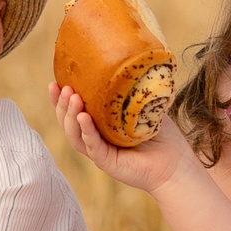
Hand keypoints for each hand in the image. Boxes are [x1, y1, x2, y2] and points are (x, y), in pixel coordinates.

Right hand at [53, 84, 188, 192]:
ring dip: (70, 115)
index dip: (60, 99)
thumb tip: (130, 64)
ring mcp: (99, 152)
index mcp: (100, 127)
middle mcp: (95, 140)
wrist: (176, 166)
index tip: (54, 82)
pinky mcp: (107, 162)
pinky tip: (83, 116)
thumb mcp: (145, 108)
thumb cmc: (163, 138)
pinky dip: (86, 130)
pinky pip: (92, 146)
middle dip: (61, 104)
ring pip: (75, 135)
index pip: (74, 112)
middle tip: (64, 87)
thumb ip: (133, 92)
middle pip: (68, 122)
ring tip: (72, 97)